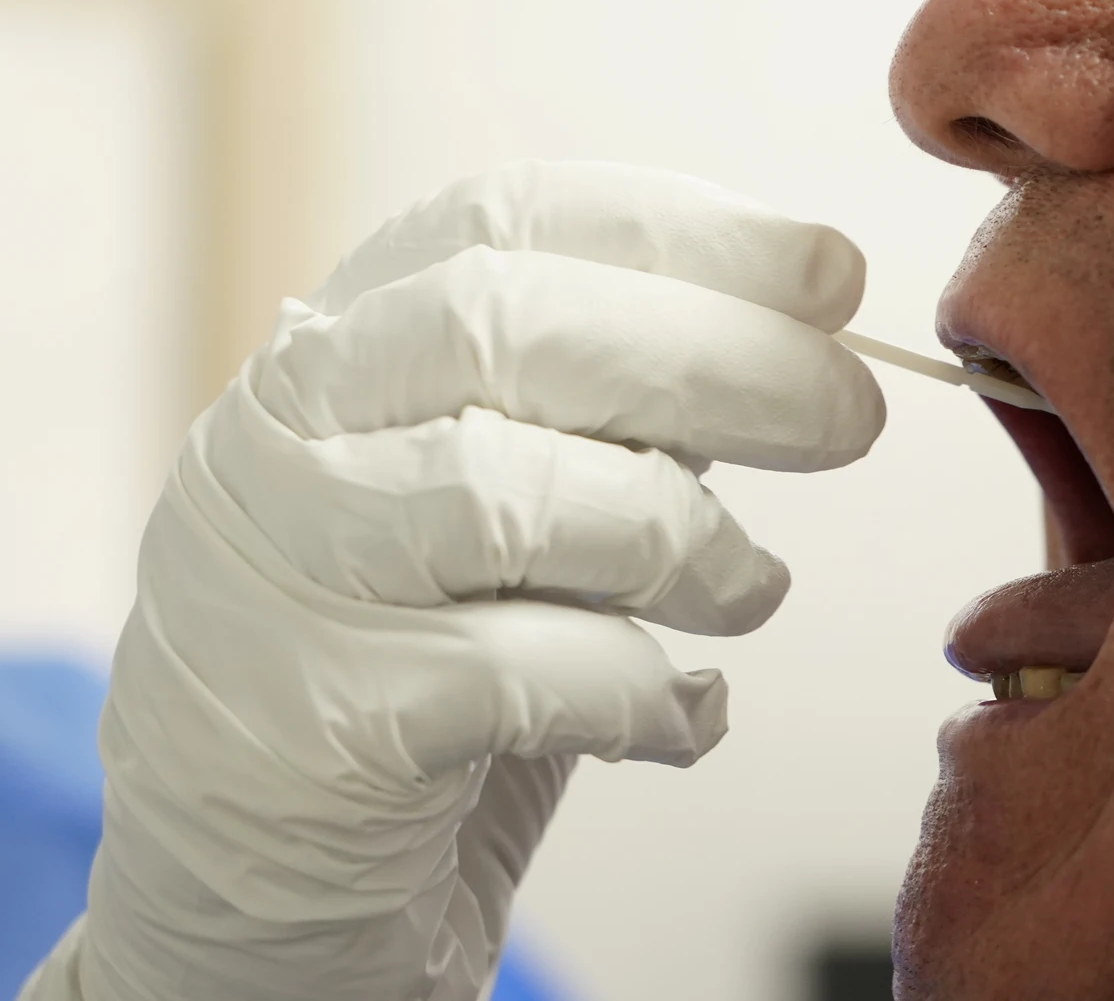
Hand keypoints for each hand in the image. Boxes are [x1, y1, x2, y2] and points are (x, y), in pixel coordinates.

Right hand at [18, 162, 884, 1000]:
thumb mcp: (506, 509)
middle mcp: (284, 433)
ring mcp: (280, 572)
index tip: (830, 272)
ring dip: (679, 536)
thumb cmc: (413, 674)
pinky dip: (639, 690)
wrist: (262, 890)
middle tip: (851, 413)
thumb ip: (606, 416)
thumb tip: (796, 331)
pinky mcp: (313, 722)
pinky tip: (687, 717)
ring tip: (754, 589)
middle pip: (509, 328)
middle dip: (717, 357)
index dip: (685, 235)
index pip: (505, 223)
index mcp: (339, 350)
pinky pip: (514, 673)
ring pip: (505, 492)